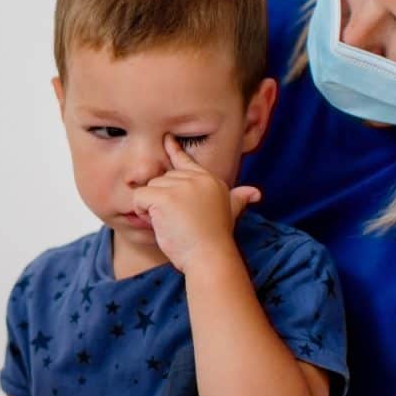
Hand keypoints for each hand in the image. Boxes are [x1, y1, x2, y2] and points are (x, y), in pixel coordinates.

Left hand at [130, 136, 259, 271]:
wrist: (210, 256)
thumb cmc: (216, 240)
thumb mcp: (230, 213)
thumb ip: (238, 199)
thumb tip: (256, 193)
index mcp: (210, 180)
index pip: (186, 161)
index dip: (174, 150)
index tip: (167, 139)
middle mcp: (195, 179)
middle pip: (162, 180)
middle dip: (161, 200)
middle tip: (176, 221)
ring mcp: (180, 186)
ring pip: (149, 188)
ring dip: (151, 208)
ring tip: (170, 224)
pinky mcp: (164, 196)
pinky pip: (139, 198)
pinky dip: (142, 212)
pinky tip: (158, 223)